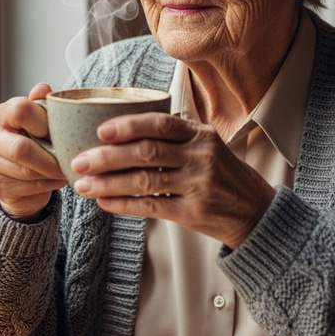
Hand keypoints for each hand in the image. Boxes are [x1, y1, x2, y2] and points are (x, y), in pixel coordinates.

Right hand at [0, 83, 68, 220]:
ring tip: (66, 170)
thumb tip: (43, 89)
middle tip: (70, 161)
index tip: (62, 133)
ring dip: (52, 173)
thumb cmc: (32, 139)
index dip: (45, 123)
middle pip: (21, 149)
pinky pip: (26, 187)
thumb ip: (42, 105)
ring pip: (25, 172)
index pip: (20, 111)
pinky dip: (47, 185)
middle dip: (51, 158)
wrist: (16, 172)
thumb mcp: (38, 119)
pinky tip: (55, 180)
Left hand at [69, 113, 275, 248]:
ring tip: (83, 186)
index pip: (160, 123)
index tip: (100, 131)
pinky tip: (104, 203)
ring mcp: (198, 184)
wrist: (255, 211)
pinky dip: (124, 204)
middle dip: (108, 157)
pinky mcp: (193, 212)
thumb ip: (177, 134)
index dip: (128, 126)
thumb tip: (129, 124)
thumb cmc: (223, 175)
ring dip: (109, 183)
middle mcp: (201, 156)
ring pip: (144, 180)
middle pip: (146, 152)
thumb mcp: (208, 145)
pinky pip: (151, 206)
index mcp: (201, 134)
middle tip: (79, 161)